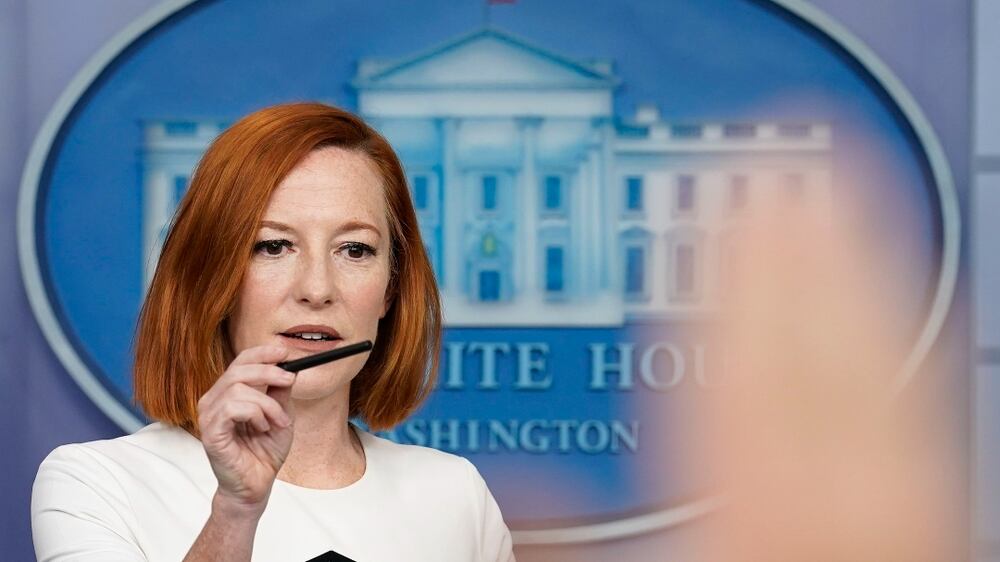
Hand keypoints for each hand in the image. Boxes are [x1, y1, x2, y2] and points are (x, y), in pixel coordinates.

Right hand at [196, 345, 294, 517]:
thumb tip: (288, 369)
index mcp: (228, 393)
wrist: (256, 485)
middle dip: (269, 372)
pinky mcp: (210, 431)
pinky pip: (233, 407)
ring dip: (266, 403)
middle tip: (290, 380)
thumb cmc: (264, 453)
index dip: (262, 353)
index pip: (240, 362)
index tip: (285, 353)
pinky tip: (262, 428)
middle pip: (238, 370)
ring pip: (237, 388)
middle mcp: (214, 400)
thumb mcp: (281, 415)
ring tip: (277, 421)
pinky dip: (255, 414)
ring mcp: (208, 415)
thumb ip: (280, 393)